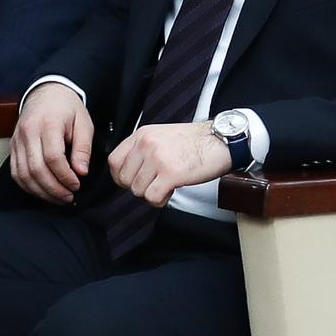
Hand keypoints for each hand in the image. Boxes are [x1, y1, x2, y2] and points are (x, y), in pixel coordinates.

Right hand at [10, 83, 93, 203]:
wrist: (47, 93)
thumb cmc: (67, 108)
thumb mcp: (84, 123)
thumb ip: (83, 148)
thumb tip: (81, 171)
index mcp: (48, 123)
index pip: (53, 157)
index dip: (65, 176)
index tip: (76, 184)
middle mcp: (28, 132)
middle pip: (36, 169)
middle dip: (54, 188)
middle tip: (69, 196)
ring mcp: (17, 140)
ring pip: (23, 174)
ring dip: (41, 191)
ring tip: (58, 197)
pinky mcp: (13, 147)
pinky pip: (16, 172)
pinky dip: (28, 186)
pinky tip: (42, 191)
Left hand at [107, 120, 230, 206]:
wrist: (221, 140)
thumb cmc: (195, 141)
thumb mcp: (161, 136)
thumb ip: (142, 150)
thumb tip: (128, 171)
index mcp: (142, 135)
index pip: (114, 161)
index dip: (120, 177)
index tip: (132, 181)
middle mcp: (147, 145)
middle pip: (125, 179)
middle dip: (139, 187)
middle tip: (154, 184)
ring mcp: (158, 159)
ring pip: (138, 190)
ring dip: (152, 193)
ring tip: (166, 185)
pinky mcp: (171, 174)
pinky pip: (152, 197)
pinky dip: (160, 200)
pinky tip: (171, 191)